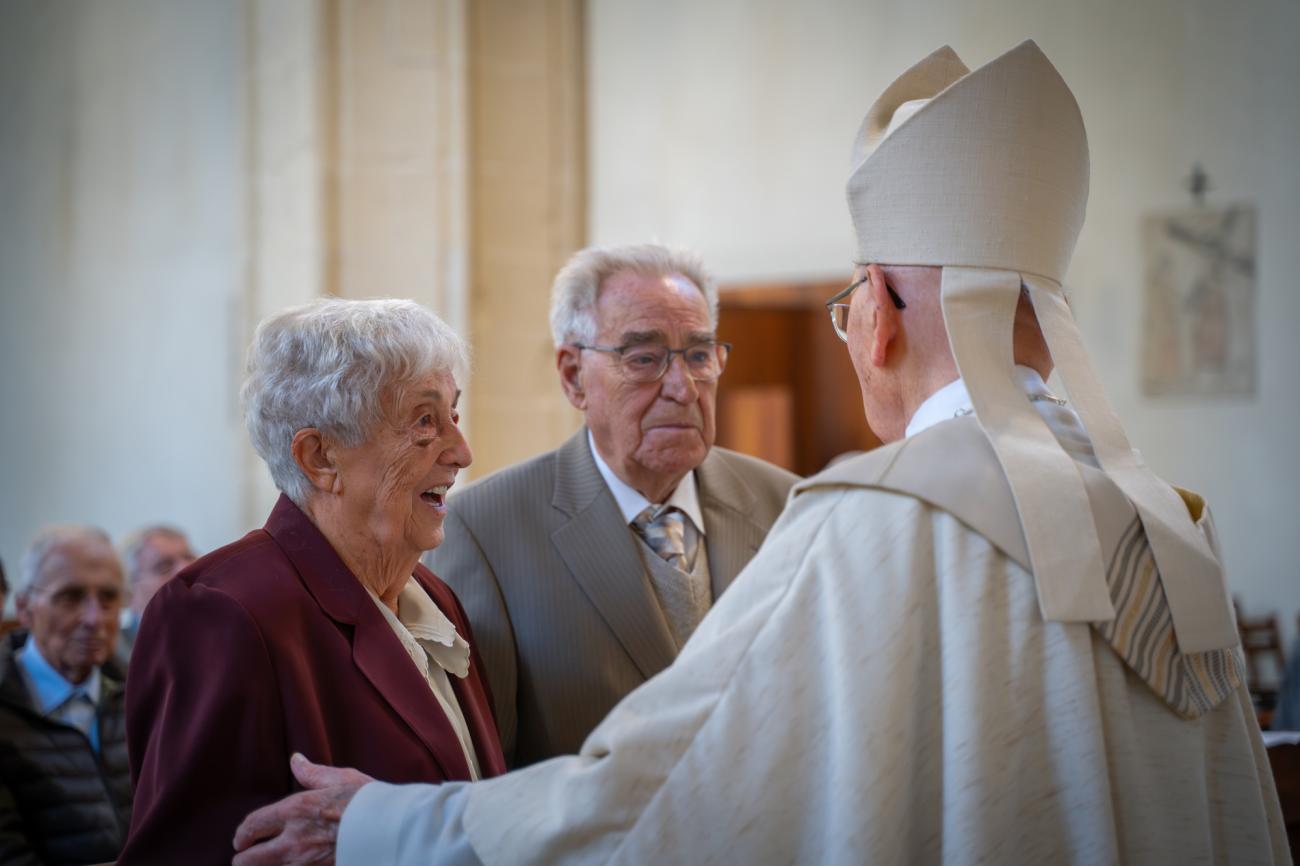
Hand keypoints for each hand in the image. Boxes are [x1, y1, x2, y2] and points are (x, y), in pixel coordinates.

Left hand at [232, 753, 373, 865]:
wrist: (391, 826)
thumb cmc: (367, 799)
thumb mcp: (339, 778)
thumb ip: (311, 772)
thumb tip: (296, 759)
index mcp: (295, 810)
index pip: (252, 825)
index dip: (241, 834)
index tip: (240, 839)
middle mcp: (294, 839)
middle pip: (249, 860)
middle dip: (243, 859)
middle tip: (244, 856)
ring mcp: (305, 861)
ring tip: (265, 863)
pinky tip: (288, 865)